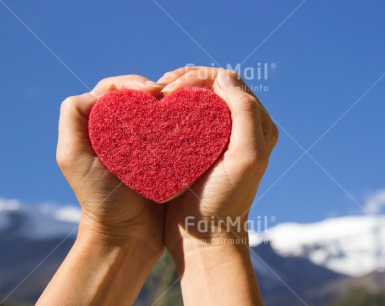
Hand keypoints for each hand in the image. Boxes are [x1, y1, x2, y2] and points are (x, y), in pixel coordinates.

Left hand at [39, 75, 166, 305]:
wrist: (128, 234)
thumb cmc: (101, 198)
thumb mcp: (73, 157)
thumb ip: (73, 118)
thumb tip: (99, 93)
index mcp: (98, 125)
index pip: (114, 90)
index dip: (132, 83)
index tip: (153, 91)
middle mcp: (121, 131)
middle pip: (138, 97)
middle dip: (154, 90)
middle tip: (169, 95)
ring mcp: (144, 144)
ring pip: (157, 112)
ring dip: (169, 104)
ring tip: (182, 105)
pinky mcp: (163, 157)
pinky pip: (171, 132)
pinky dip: (179, 124)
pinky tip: (189, 122)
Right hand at [159, 67, 277, 258]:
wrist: (205, 235)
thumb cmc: (226, 200)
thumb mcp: (246, 158)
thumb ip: (246, 114)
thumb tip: (225, 78)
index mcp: (258, 125)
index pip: (230, 82)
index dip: (200, 77)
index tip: (173, 88)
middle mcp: (242, 126)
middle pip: (214, 86)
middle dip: (186, 78)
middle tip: (160, 88)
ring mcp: (220, 136)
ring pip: (199, 98)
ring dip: (177, 89)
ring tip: (156, 94)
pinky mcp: (200, 146)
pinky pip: (188, 115)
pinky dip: (172, 107)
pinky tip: (156, 110)